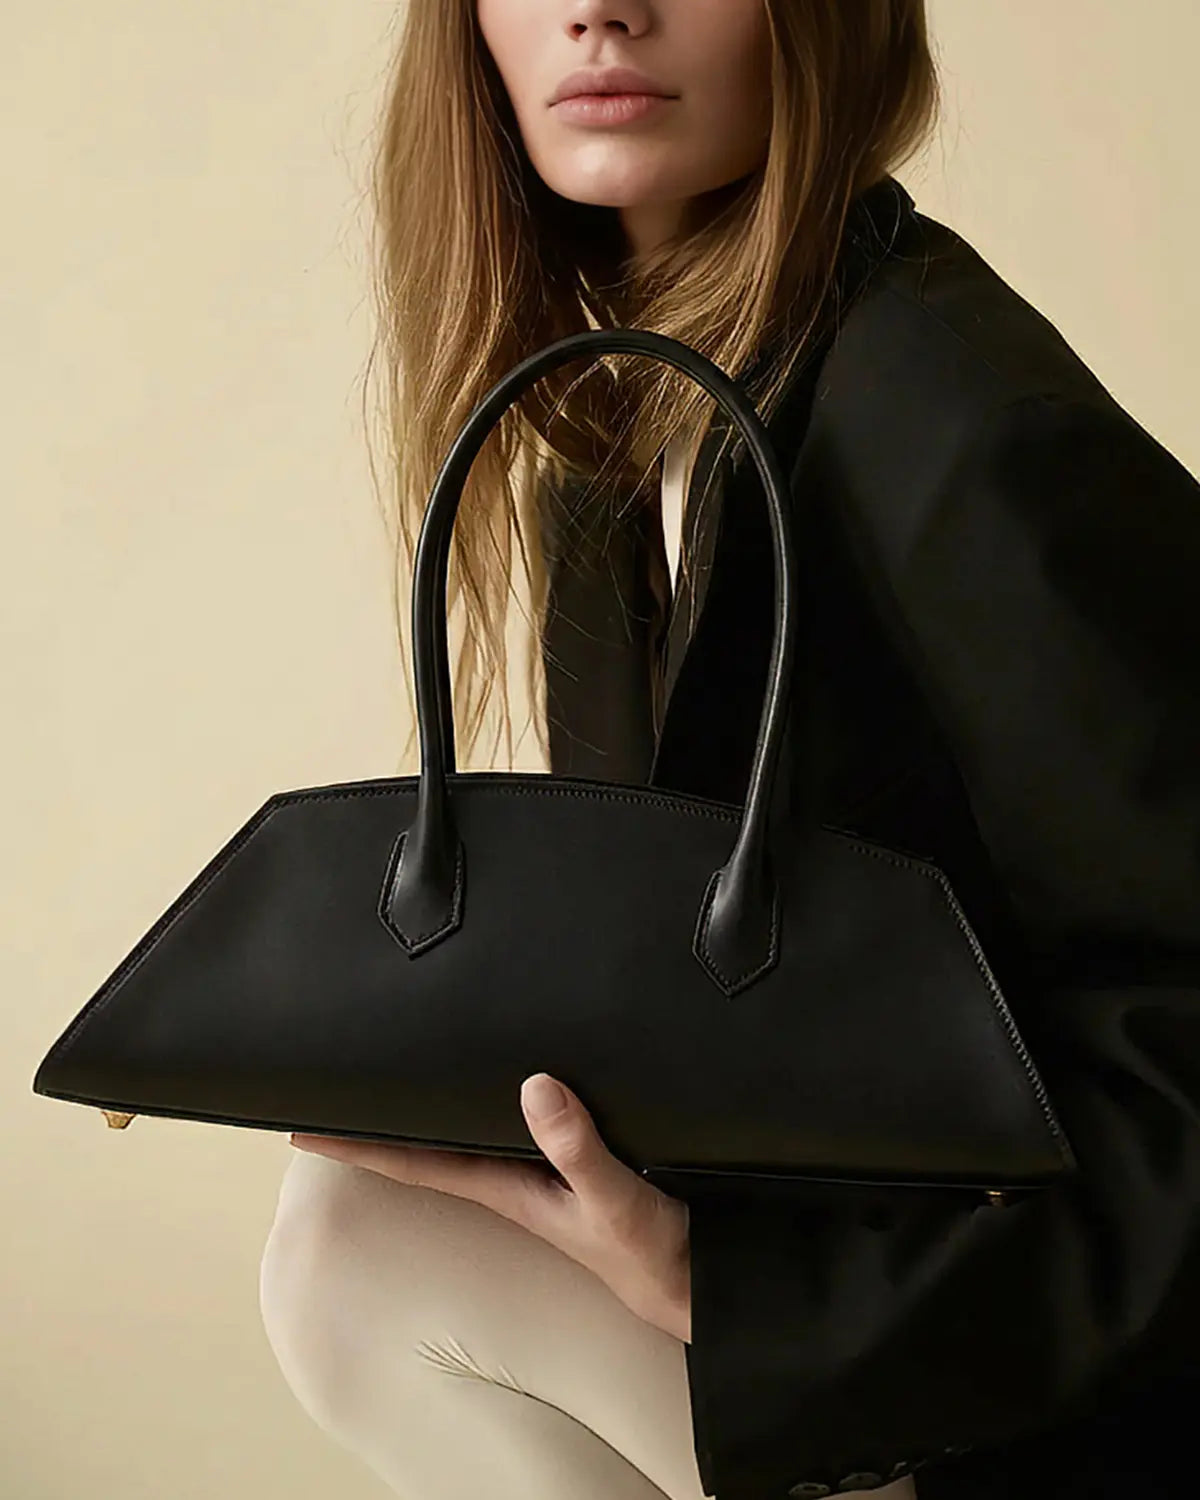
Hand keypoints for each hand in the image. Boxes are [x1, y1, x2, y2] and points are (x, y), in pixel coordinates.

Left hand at [290, 1073, 691, 1343]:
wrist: (699, 1284)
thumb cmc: (653, 1258)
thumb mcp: (614, 1202)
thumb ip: (576, 1149)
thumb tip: (533, 1088)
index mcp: (508, 1188)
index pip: (415, 1162)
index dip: (359, 1146)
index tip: (302, 1129)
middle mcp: (514, 1179)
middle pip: (431, 1144)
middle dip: (383, 1119)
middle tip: (337, 1083)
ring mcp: (542, 1174)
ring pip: (470, 1133)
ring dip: (431, 1110)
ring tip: (394, 1076)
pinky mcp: (573, 1163)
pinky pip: (515, 1127)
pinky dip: (493, 1104)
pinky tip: (494, 1086)